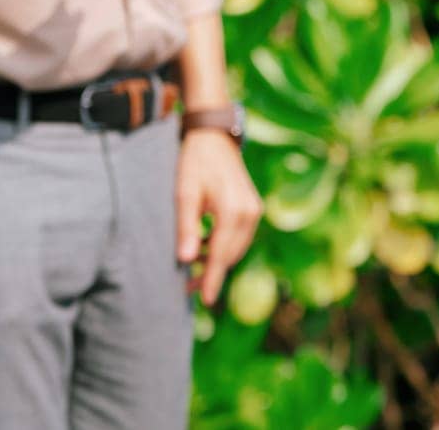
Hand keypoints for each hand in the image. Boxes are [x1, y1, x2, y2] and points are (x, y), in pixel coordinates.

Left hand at [176, 130, 262, 305]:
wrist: (214, 137)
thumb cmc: (194, 163)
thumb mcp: (184, 194)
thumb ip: (186, 227)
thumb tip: (186, 260)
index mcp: (232, 210)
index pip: (221, 254)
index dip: (212, 279)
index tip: (204, 301)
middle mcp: (250, 213)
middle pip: (231, 254)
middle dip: (212, 272)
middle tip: (187, 288)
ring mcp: (254, 210)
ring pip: (236, 247)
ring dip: (217, 261)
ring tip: (192, 271)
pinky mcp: (253, 208)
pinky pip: (239, 236)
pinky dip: (223, 247)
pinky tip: (205, 248)